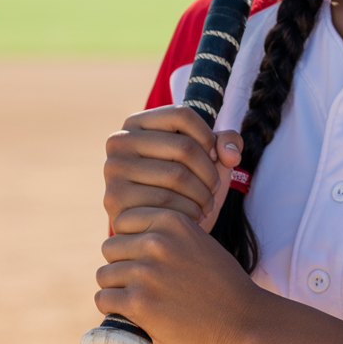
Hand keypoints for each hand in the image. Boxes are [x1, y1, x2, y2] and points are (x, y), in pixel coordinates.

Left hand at [95, 205, 262, 343]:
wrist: (240, 320)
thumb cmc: (222, 284)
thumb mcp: (199, 242)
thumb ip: (170, 235)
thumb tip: (135, 238)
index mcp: (172, 220)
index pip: (124, 219)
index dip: (130, 238)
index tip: (141, 255)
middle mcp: (156, 241)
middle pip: (111, 248)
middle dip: (121, 264)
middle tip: (140, 282)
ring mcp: (146, 272)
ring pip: (105, 274)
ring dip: (115, 288)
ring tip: (136, 298)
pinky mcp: (138, 304)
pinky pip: (104, 299)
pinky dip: (112, 308)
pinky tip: (129, 312)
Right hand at [103, 105, 242, 233]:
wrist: (159, 228)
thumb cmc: (186, 185)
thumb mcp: (209, 157)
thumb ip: (227, 142)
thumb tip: (229, 154)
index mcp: (138, 122)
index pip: (182, 115)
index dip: (208, 137)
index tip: (216, 157)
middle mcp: (119, 141)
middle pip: (184, 147)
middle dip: (210, 172)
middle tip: (215, 189)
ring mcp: (113, 169)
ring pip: (177, 175)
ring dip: (203, 194)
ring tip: (208, 204)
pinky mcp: (114, 198)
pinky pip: (165, 201)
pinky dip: (188, 211)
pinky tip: (193, 217)